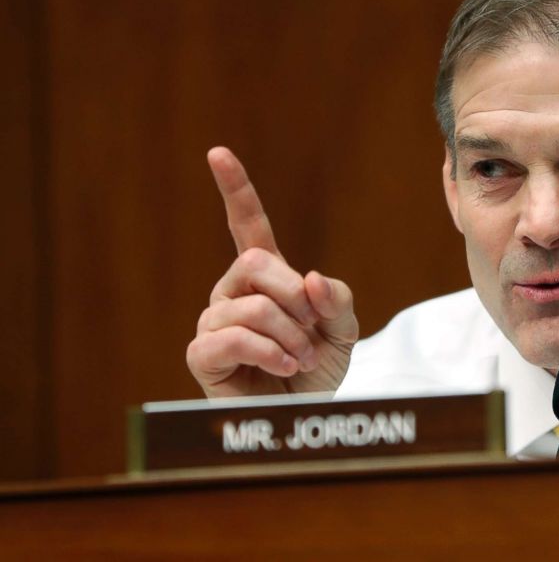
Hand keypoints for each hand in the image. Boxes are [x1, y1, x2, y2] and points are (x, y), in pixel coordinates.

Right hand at [186, 147, 358, 397]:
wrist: (306, 417)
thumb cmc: (319, 368)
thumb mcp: (343, 328)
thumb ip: (335, 298)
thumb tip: (309, 278)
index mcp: (266, 277)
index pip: (247, 226)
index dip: (235, 190)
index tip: (217, 153)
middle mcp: (234, 292)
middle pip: (256, 262)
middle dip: (295, 296)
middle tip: (313, 330)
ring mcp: (215, 322)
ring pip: (252, 306)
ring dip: (291, 336)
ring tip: (303, 359)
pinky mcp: (203, 355)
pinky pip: (233, 337)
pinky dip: (270, 352)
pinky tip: (285, 367)